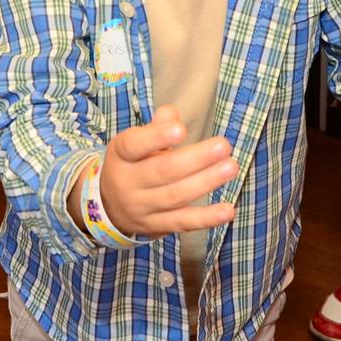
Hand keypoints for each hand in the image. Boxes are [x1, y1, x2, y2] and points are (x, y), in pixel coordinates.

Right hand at [93, 110, 236, 236]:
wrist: (109, 206)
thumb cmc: (132, 164)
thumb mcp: (135, 142)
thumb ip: (155, 127)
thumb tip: (171, 114)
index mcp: (121, 155)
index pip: (134, 146)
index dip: (157, 138)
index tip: (182, 130)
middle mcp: (128, 183)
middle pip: (162, 171)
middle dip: (195, 159)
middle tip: (223, 146)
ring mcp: (141, 208)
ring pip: (175, 196)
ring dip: (206, 182)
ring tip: (230, 167)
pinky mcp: (155, 227)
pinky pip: (182, 223)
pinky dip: (206, 218)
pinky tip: (228, 210)